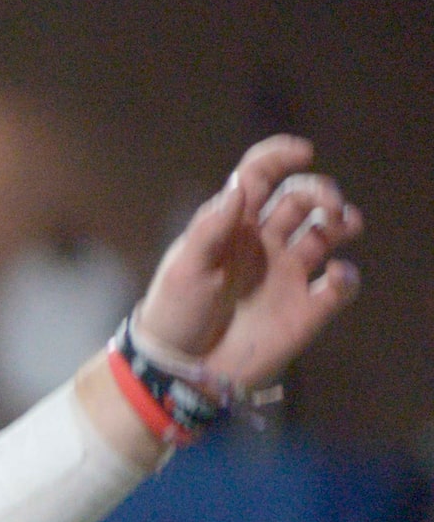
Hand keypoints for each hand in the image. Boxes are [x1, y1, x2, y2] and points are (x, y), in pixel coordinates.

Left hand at [134, 134, 361, 392]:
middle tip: (326, 206)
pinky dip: (347, 276)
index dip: (281, 157)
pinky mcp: (306, 308)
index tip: (303, 152)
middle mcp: (265, 242)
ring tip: (340, 225)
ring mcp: (288, 273)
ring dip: (342, 220)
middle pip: (302, 198)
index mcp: (233, 225)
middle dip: (320, 191)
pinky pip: (340, 285)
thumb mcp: (185, 268)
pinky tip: (334, 276)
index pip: (260, 176)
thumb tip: (240, 185)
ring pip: (328, 233)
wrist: (180, 369)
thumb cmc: (175, 313)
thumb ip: (211, 227)